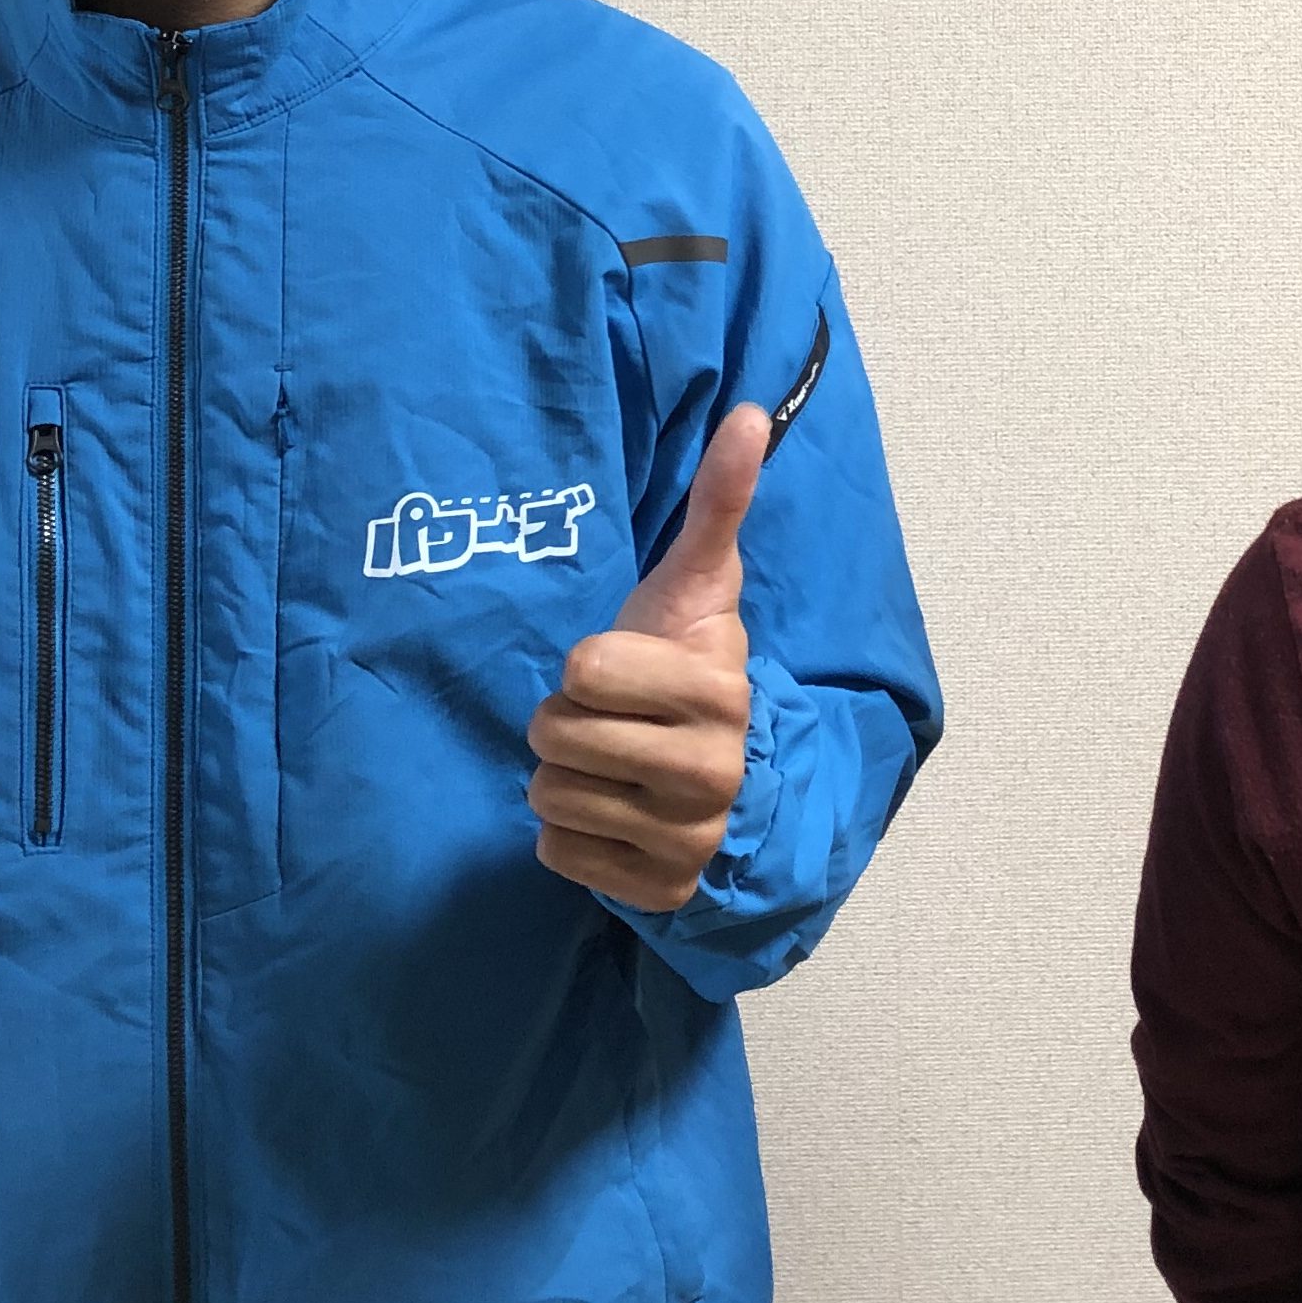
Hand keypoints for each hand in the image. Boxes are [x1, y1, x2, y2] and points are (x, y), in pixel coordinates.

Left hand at [527, 406, 766, 914]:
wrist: (735, 781)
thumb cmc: (692, 670)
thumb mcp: (700, 588)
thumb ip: (719, 502)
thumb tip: (752, 412)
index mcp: (717, 693)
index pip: (584, 670)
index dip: (588, 664)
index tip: (624, 671)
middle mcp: (709, 774)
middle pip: (557, 736)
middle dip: (566, 722)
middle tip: (607, 719)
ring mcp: (686, 840)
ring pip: (549, 795)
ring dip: (563, 776)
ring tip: (607, 763)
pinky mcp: (656, 890)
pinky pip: (556, 852)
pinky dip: (569, 832)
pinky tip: (609, 810)